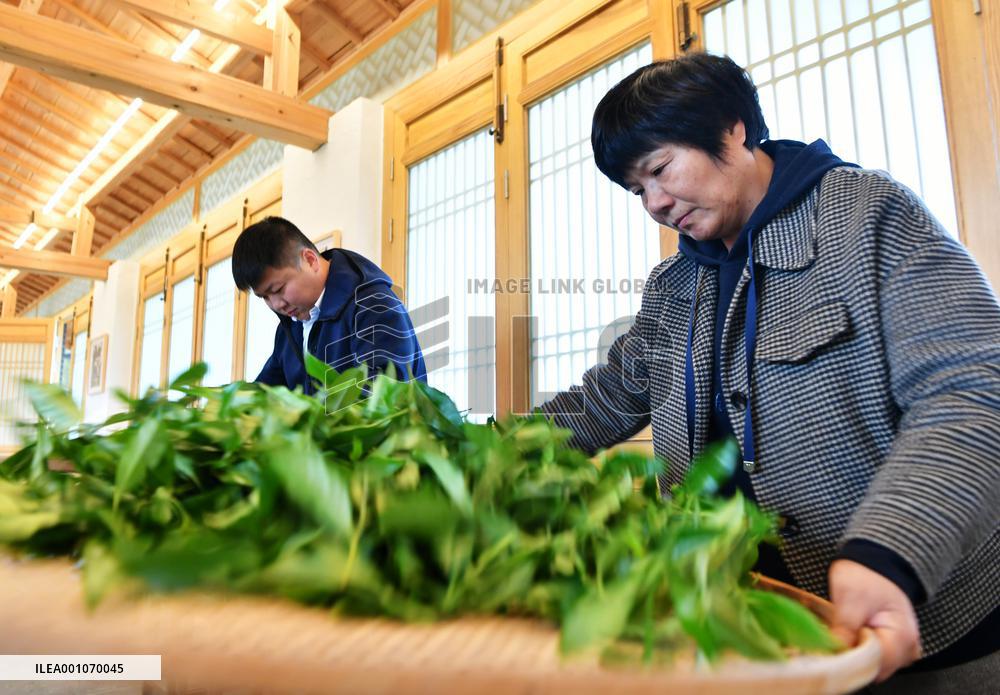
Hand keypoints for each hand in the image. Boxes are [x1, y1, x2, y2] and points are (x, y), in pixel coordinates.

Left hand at [829, 559, 920, 681]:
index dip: (852, 659)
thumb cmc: (865, 575)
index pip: (876, 665)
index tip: (834, 648)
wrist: (873, 561)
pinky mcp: (891, 645)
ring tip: (844, 633)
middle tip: (836, 640)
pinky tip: (851, 637)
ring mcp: (900, 647)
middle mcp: (907, 648)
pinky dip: (860, 651)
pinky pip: (874, 657)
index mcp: (902, 637)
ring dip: (856, 654)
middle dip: (853, 659)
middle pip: (876, 669)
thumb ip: (844, 630)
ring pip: (874, 666)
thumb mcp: (850, 600)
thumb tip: (835, 654)